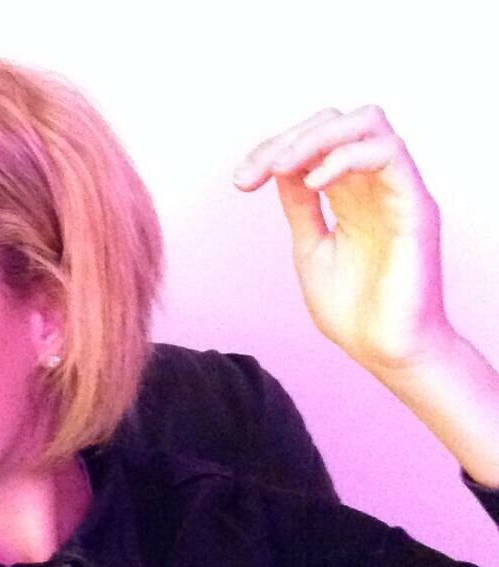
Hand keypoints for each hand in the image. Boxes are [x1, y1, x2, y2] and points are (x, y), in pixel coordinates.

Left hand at [232, 105, 455, 371]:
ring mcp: (397, 192)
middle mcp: (376, 186)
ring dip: (315, 138)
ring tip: (281, 168)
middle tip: (255, 172)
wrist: (383, 352)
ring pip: (367, 122)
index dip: (273, 150)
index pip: (316, 144)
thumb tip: (279, 170)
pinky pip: (388, 154)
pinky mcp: (416, 206)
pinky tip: (313, 185)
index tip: (241, 180)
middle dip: (289, 138)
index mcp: (351, 195)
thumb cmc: (353, 310)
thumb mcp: (310, 248)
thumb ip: (300, 207)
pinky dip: (345, 159)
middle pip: (339, 122)